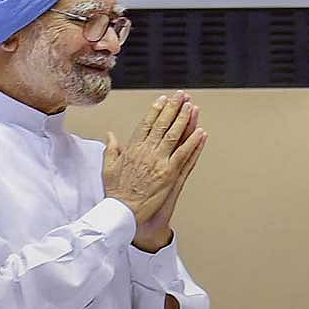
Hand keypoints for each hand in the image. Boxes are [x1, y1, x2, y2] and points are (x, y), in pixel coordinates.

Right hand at [103, 91, 205, 237]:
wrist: (122, 212)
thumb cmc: (115, 193)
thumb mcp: (108, 167)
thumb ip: (111, 149)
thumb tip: (110, 135)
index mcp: (132, 149)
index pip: (146, 123)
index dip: (156, 110)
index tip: (163, 99)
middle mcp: (146, 151)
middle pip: (162, 124)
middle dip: (173, 108)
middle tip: (181, 95)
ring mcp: (159, 161)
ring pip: (174, 135)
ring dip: (184, 119)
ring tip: (192, 106)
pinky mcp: (169, 174)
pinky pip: (184, 154)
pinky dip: (193, 142)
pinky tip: (201, 132)